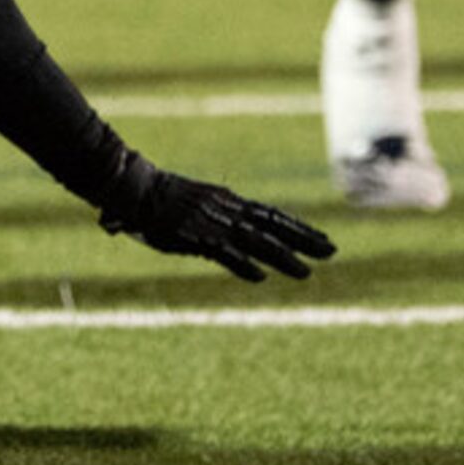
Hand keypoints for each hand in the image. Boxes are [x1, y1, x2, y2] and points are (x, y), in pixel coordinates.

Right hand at [96, 150, 335, 283]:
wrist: (131, 187)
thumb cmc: (152, 195)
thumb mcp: (188, 204)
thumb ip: (204, 218)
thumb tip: (217, 234)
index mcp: (226, 201)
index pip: (270, 215)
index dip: (297, 227)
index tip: (320, 237)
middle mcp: (226, 210)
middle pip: (273, 225)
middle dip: (304, 239)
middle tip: (332, 251)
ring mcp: (212, 223)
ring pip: (256, 241)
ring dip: (282, 258)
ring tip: (307, 273)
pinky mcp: (194, 235)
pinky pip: (223, 252)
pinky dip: (242, 265)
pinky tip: (260, 277)